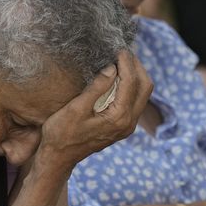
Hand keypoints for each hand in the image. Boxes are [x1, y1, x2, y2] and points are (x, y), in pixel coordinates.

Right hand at [38, 50, 152, 167]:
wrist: (59, 158)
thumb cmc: (62, 134)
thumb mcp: (75, 109)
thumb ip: (96, 88)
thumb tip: (111, 68)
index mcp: (119, 118)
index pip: (131, 82)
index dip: (126, 61)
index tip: (118, 47)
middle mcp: (128, 123)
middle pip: (145, 87)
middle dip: (137, 66)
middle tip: (122, 51)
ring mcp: (127, 126)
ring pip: (143, 94)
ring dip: (135, 74)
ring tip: (121, 59)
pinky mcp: (122, 125)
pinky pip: (135, 100)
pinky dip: (131, 85)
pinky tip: (117, 75)